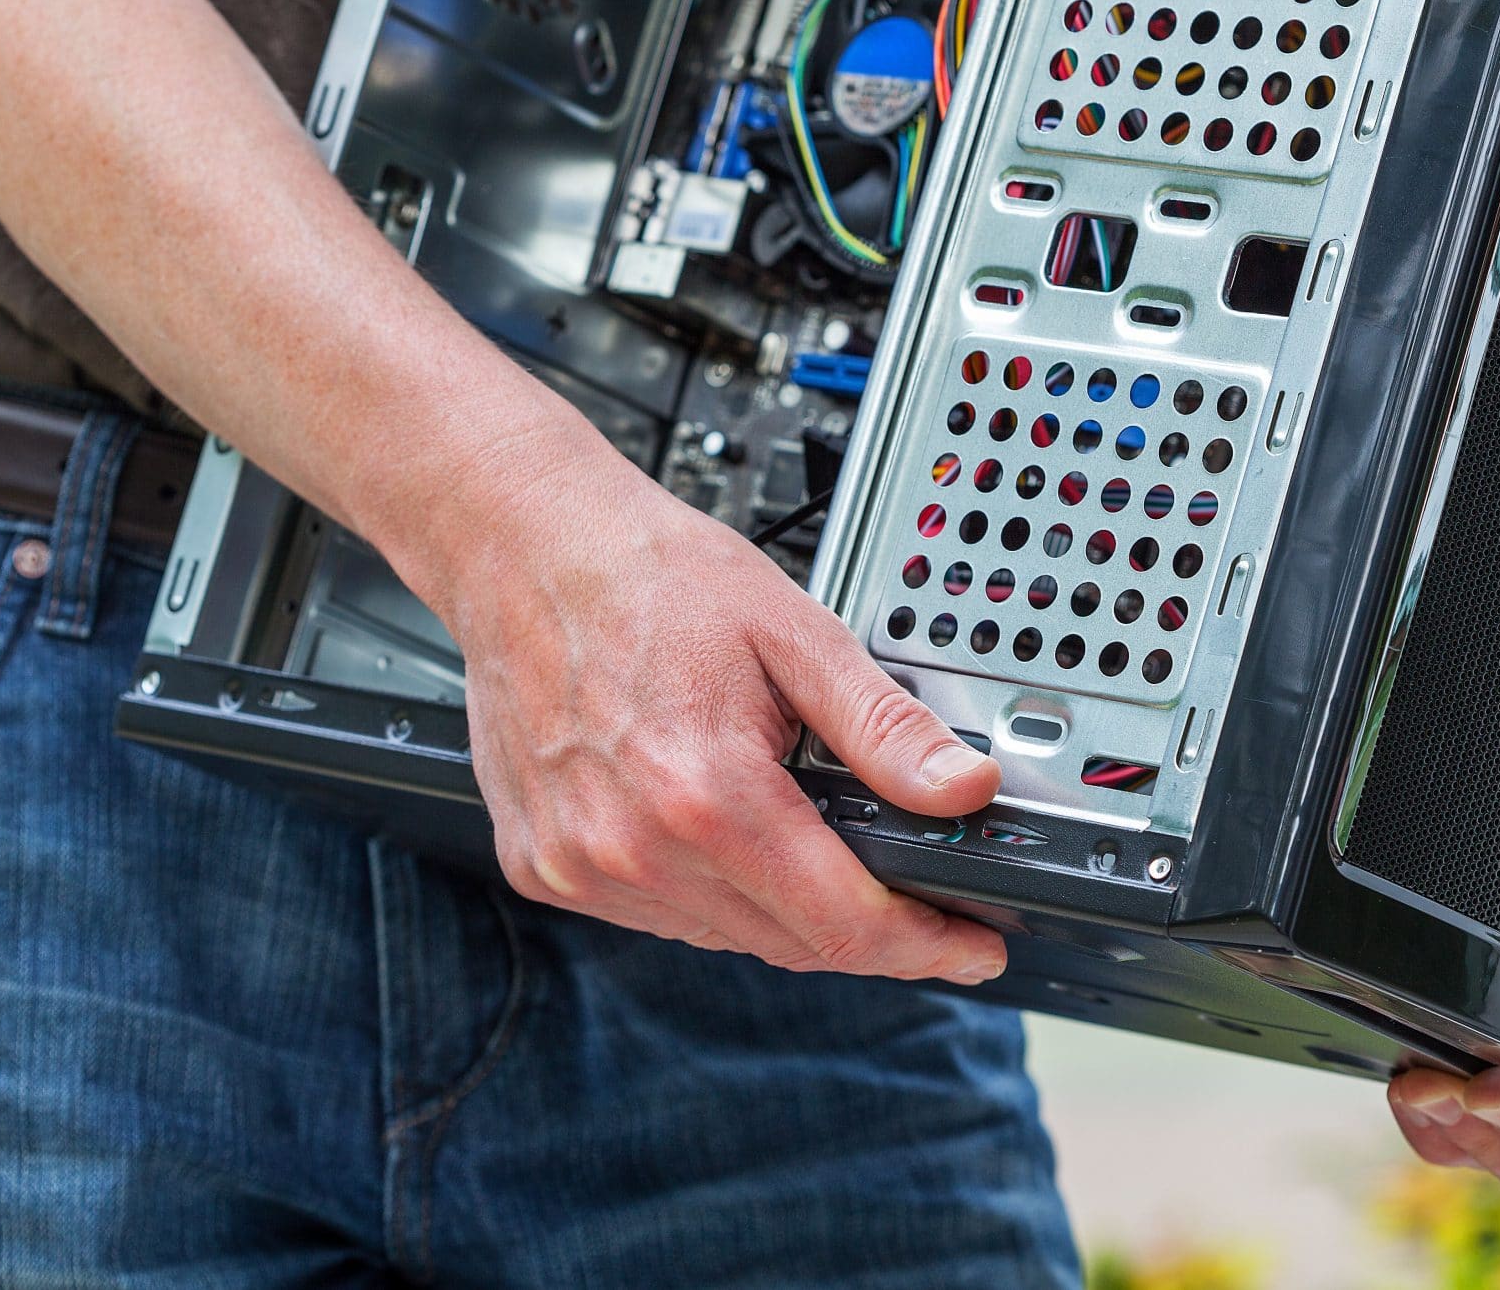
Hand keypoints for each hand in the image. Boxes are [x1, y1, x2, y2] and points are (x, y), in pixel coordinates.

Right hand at [433, 431, 1008, 984]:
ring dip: (790, 913)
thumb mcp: (796, 633)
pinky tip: (726, 833)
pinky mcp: (544, 870)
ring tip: (816, 845)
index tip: (972, 948)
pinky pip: (662, 915)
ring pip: (728, 937)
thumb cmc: (652, 577)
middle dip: (872, 933)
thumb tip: (965, 790)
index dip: (924, 946)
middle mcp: (633, 848)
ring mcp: (582, 866)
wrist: (527, 550)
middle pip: (792, 945)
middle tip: (923, 903)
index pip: (841, 924)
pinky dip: (714, 894)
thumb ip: (885, 727)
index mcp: (705, 794)